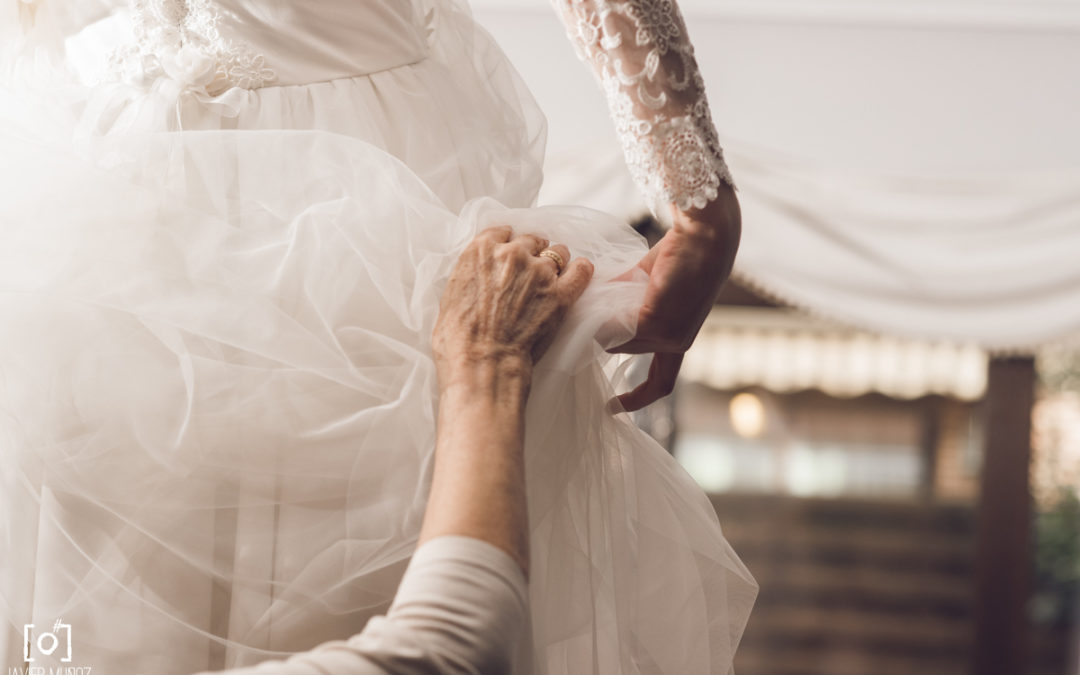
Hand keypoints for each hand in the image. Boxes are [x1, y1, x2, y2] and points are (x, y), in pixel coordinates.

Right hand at [433, 226, 593, 392]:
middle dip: (532, 253)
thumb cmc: (460, 337)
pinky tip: (578, 275)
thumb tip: (479, 278)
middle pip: (531, 239)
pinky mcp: (561, 293)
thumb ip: (470, 275)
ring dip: (555, 263)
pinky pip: (581, 270)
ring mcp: (540, 272)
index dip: (508, 243)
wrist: (482, 361)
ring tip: (551, 280)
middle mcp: (512, 253)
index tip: (510, 254)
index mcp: (482, 250)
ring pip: (557, 252)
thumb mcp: (451, 295)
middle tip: (529, 273)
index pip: (503, 231)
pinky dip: (581, 272)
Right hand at [610, 188, 741, 411]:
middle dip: (598, 329)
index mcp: (679, 339)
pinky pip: (613, 327)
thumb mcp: (650, 286)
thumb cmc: (681, 253)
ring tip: (591, 292)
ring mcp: (668, 336)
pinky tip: (595, 292)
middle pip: (619, 349)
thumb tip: (589, 314)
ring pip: (612, 339)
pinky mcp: (656, 321)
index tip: (612, 408)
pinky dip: (599, 312)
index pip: (661, 382)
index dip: (638, 398)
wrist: (705, 234)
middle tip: (578, 311)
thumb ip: (624, 303)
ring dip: (596, 318)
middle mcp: (676, 344)